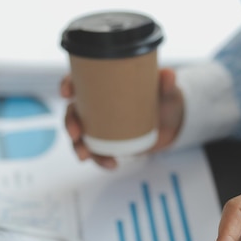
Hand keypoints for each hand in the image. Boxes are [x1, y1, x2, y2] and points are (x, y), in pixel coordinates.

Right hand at [60, 67, 183, 167]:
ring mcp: (102, 125)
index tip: (67, 93)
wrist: (174, 124)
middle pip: (74, 111)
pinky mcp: (110, 142)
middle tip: (76, 133)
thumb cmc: (165, 100)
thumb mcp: (166, 91)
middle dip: (69, 123)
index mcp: (105, 85)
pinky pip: (97, 152)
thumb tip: (168, 75)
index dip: (68, 85)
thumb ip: (166, 83)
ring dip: (78, 146)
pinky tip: (111, 164)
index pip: (79, 80)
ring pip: (81, 135)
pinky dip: (100, 160)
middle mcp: (98, 104)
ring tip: (85, 156)